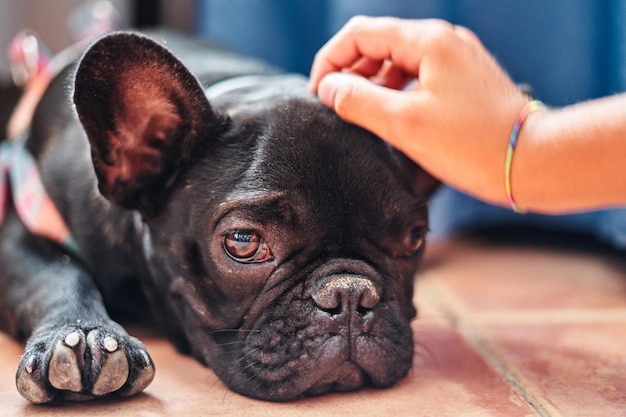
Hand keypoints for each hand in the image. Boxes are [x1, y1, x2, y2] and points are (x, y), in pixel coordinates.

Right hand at [309, 16, 528, 205]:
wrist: (532, 161)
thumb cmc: (471, 144)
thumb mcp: (404, 124)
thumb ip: (358, 101)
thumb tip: (328, 89)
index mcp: (428, 41)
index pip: (360, 34)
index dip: (331, 61)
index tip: (318, 94)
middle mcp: (443, 41)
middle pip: (379, 42)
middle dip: (349, 70)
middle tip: (333, 106)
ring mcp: (456, 60)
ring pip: (397, 60)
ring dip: (371, 82)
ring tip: (358, 114)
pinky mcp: (464, 80)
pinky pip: (417, 76)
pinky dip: (395, 91)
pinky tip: (389, 116)